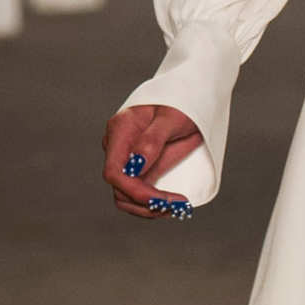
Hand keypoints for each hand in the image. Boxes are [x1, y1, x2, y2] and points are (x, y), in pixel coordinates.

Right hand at [103, 104, 204, 218]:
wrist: (190, 95)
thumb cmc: (181, 102)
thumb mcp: (171, 118)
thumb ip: (152, 140)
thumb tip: (136, 165)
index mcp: (121, 130)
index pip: (114, 172)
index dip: (135, 192)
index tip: (162, 200)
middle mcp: (118, 146)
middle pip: (120, 189)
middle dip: (146, 204)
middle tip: (178, 206)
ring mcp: (127, 158)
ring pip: (126, 196)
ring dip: (149, 208)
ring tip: (178, 208)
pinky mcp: (140, 167)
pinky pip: (138, 192)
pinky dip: (153, 203)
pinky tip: (172, 204)